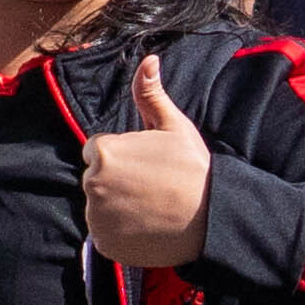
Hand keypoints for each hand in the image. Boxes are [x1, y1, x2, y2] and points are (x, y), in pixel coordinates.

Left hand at [83, 57, 215, 268]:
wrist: (211, 219)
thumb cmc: (193, 169)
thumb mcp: (174, 126)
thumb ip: (150, 94)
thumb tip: (148, 60)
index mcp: (105, 151)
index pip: (99, 150)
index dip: (124, 156)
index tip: (148, 165)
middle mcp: (93, 184)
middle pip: (96, 178)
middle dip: (117, 180)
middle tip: (152, 186)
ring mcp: (97, 217)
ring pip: (99, 206)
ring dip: (116, 206)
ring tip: (150, 207)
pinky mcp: (104, 244)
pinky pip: (104, 233)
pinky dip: (119, 232)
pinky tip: (145, 226)